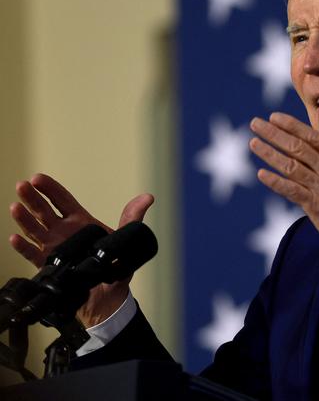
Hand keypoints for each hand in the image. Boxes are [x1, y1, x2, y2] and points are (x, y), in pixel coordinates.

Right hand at [9, 173, 153, 326]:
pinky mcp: (49, 266)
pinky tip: (16, 238)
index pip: (62, 200)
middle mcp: (63, 232)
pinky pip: (33, 256)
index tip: (38, 178)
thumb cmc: (115, 265)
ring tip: (16, 207)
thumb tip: (148, 197)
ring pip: (35, 230)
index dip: (50, 189)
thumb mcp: (124, 238)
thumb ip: (132, 217)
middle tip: (22, 186)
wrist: (109, 296)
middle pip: (44, 211)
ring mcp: (54, 248)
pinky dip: (24, 247)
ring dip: (24, 219)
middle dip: (32, 198)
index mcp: (80, 221)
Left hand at [250, 113, 318, 257]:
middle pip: (297, 147)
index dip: (291, 126)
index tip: (274, 117)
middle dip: (274, 134)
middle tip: (255, 124)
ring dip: (270, 154)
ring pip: (291, 166)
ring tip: (253, 143)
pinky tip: (261, 174)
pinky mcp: (316, 206)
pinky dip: (275, 182)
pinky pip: (292, 190)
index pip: (312, 137)